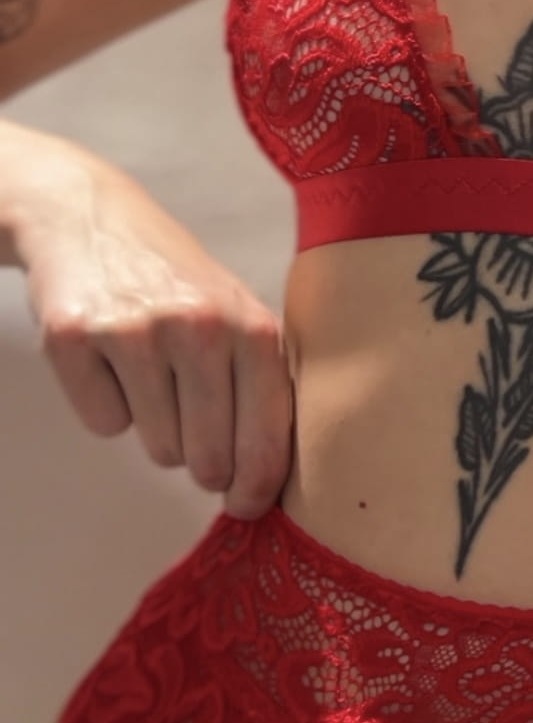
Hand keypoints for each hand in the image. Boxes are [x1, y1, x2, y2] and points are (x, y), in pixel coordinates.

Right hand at [21, 150, 291, 519]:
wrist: (89, 216)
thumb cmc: (175, 280)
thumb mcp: (237, 314)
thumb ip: (261, 387)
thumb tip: (267, 480)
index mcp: (251, 327)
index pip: (266, 436)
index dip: (257, 485)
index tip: (248, 506)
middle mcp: (198, 327)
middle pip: (208, 458)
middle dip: (202, 462)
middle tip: (191, 429)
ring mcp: (134, 332)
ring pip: (157, 447)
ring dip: (153, 428)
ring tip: (149, 373)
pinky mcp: (75, 338)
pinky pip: (103, 424)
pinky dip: (105, 406)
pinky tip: (110, 361)